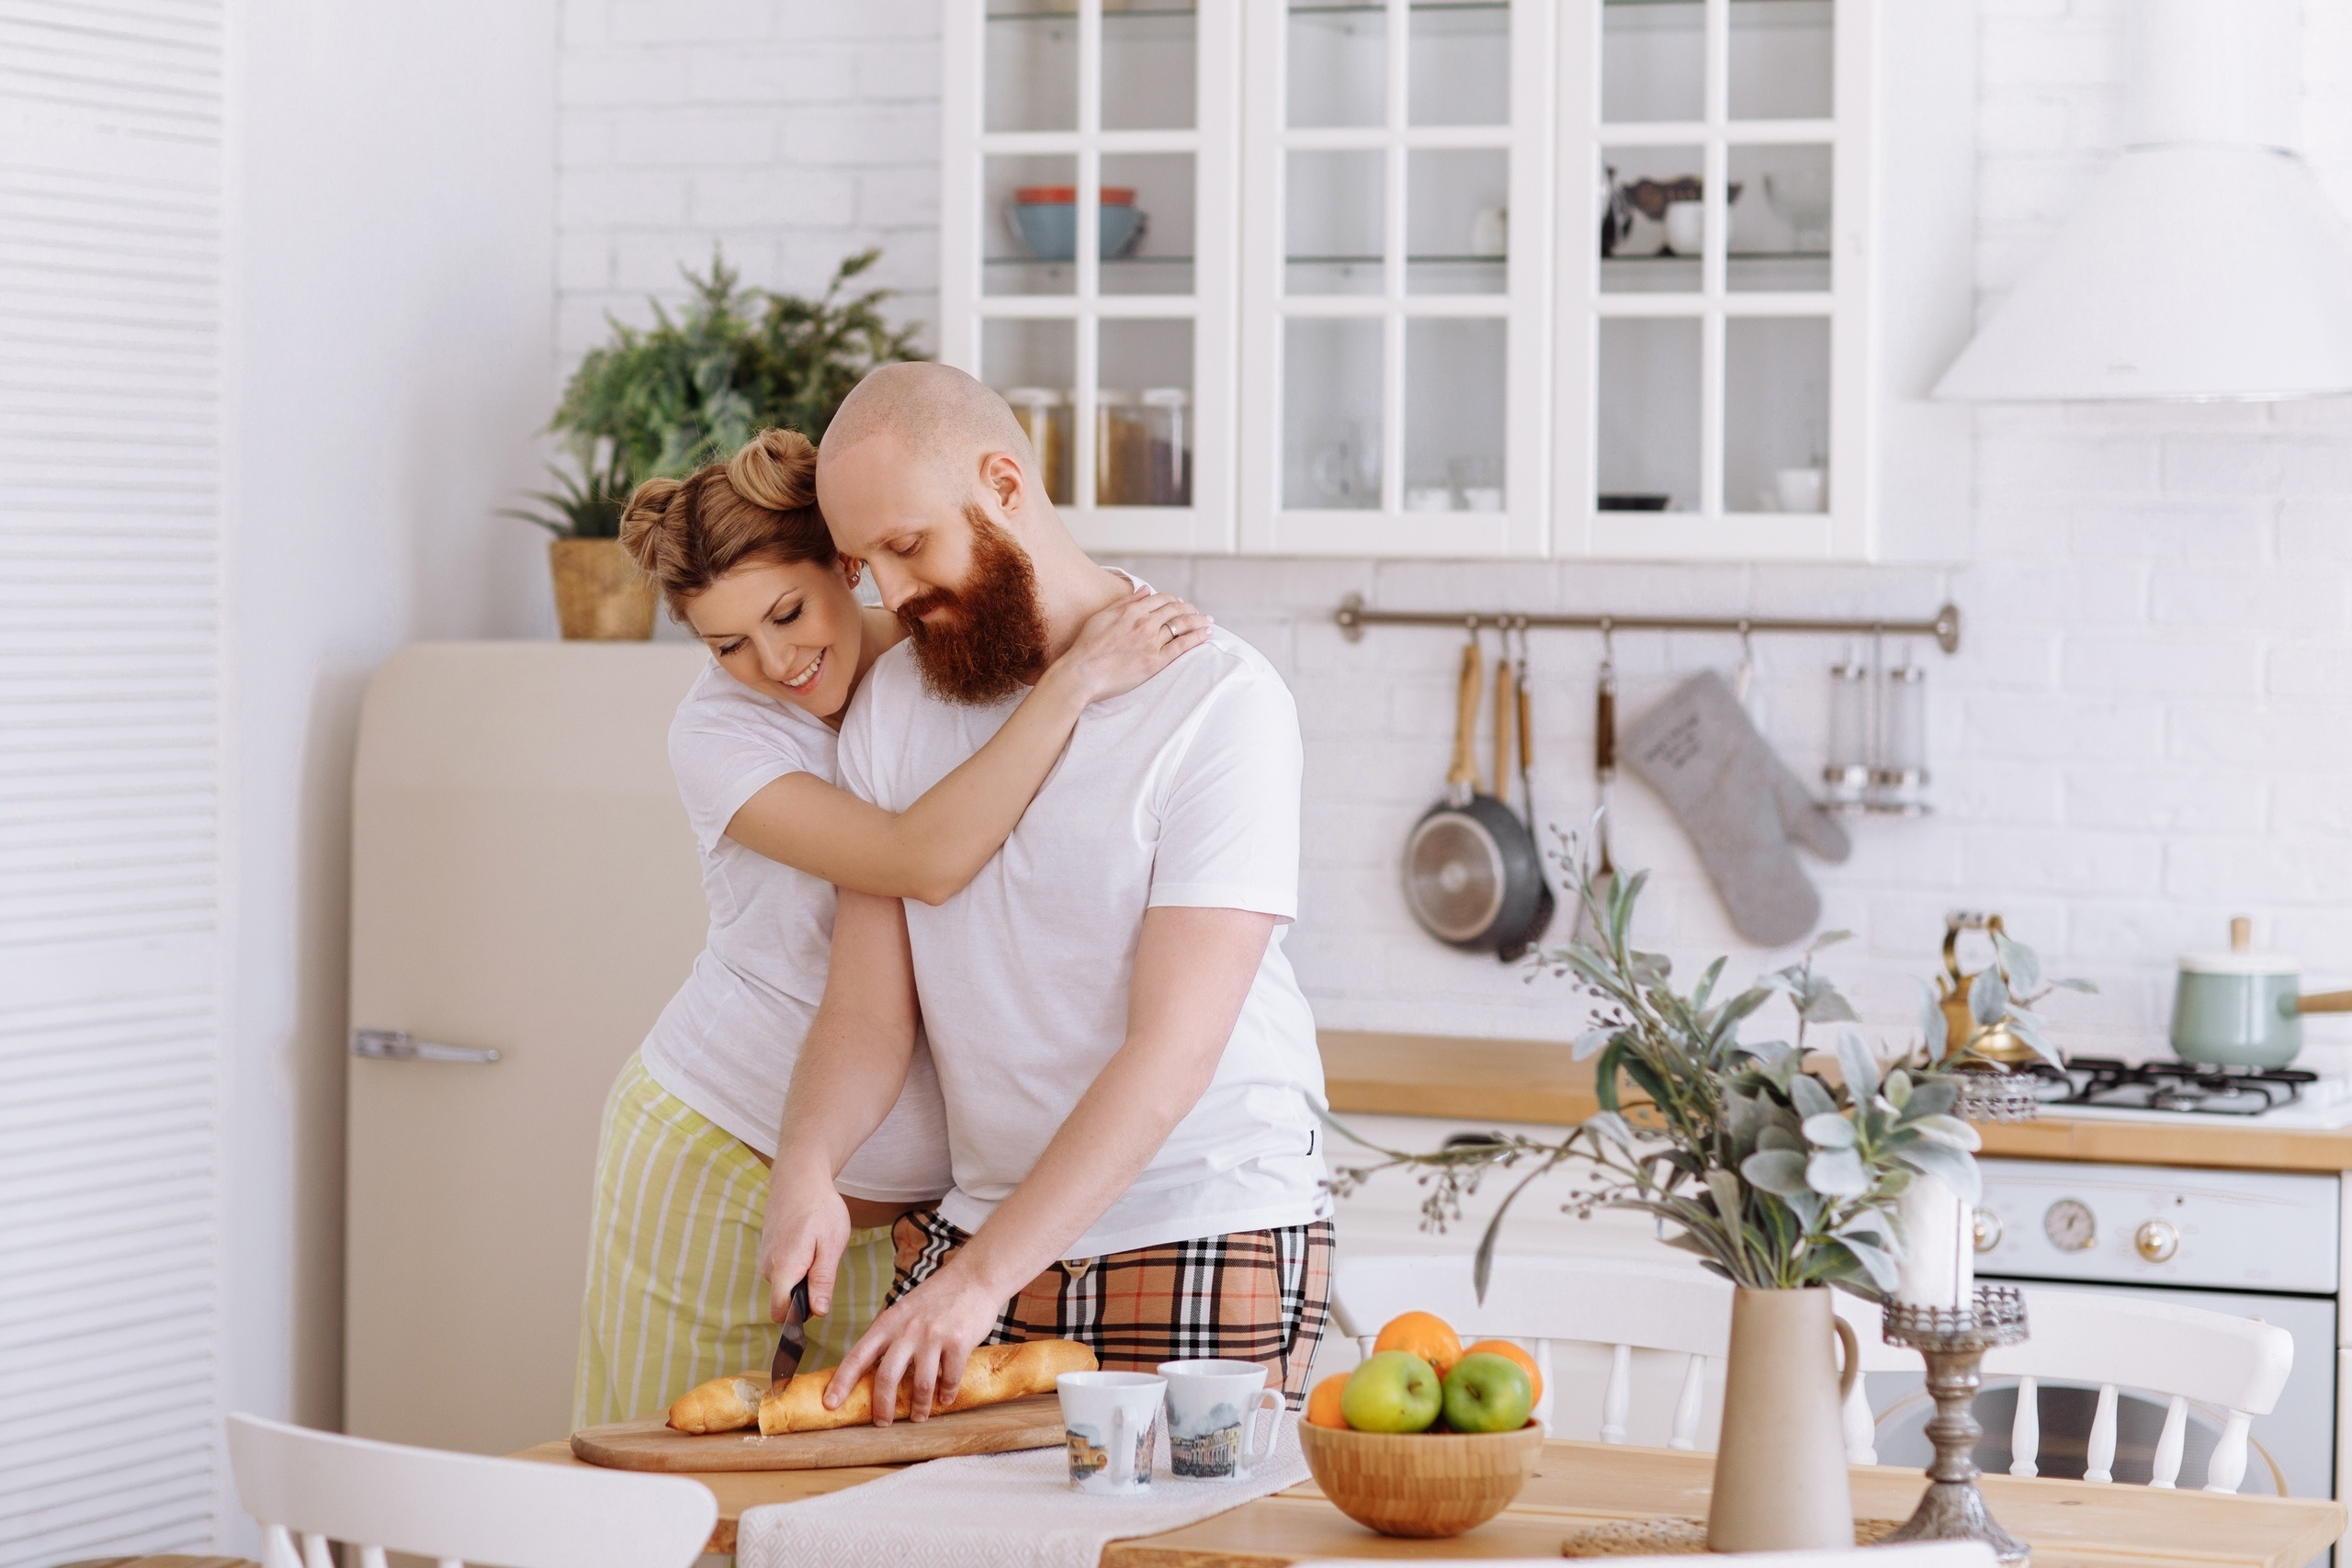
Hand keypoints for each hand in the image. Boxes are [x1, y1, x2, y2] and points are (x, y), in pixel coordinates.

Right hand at [756, 1157, 852, 1322]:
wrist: (799, 1178)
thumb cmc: (820, 1209)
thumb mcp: (831, 1245)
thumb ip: (823, 1281)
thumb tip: (818, 1312)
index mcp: (783, 1269)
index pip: (780, 1313)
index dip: (798, 1317)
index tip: (817, 1304)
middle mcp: (768, 1268)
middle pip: (785, 1300)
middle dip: (806, 1292)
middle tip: (825, 1262)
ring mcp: (766, 1258)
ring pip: (786, 1284)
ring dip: (804, 1276)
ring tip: (818, 1248)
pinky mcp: (768, 1251)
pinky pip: (783, 1270)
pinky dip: (798, 1264)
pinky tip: (808, 1243)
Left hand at [825, 1261, 1004, 1422]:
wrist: (974, 1276)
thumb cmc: (937, 1298)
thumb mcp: (904, 1311)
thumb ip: (890, 1337)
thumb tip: (873, 1371)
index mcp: (888, 1323)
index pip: (857, 1356)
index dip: (841, 1382)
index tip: (829, 1403)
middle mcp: (907, 1330)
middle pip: (886, 1377)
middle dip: (882, 1406)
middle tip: (882, 1423)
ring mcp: (933, 1336)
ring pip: (920, 1384)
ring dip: (919, 1407)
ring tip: (919, 1416)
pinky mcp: (958, 1341)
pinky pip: (950, 1378)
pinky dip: (947, 1394)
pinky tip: (945, 1399)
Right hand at [1049, 588, 1212, 703]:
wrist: (1082, 672)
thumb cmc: (1086, 645)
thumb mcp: (1103, 616)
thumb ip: (1126, 602)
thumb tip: (1145, 590)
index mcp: (1131, 610)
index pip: (1161, 599)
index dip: (1173, 600)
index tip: (1180, 603)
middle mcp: (1144, 623)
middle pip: (1175, 610)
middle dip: (1190, 610)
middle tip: (1199, 613)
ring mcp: (1151, 642)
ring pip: (1182, 626)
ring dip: (1198, 621)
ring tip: (1208, 622)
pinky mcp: (1155, 661)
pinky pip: (1182, 646)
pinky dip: (1196, 638)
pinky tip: (1206, 634)